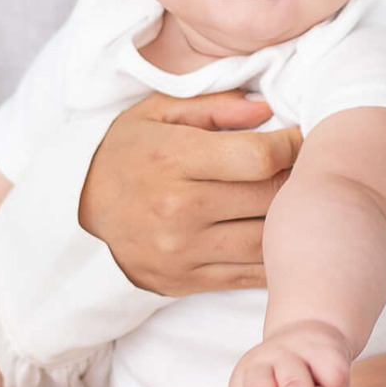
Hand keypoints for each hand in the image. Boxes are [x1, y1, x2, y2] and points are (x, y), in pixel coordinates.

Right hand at [79, 92, 299, 296]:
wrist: (77, 215)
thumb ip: (213, 105)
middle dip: (298, 180)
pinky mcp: (187, 281)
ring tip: (298, 201)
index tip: (297, 139)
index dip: (292, 147)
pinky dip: (275, 256)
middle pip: (269, 198)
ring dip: (290, 220)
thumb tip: (266, 109)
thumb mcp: (156, 113)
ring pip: (266, 240)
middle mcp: (177, 210)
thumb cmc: (126, 154)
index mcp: (172, 159)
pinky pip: (251, 274)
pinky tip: (281, 236)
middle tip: (308, 167)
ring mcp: (183, 252)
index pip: (259, 157)